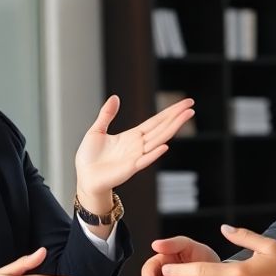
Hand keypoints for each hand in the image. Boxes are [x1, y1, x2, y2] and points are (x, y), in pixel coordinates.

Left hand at [74, 95, 194, 202]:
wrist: (84, 177)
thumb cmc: (89, 158)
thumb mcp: (97, 130)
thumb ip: (107, 114)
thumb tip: (115, 97)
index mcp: (132, 136)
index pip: (155, 121)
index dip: (169, 112)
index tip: (183, 104)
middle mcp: (138, 145)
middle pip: (161, 128)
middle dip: (176, 117)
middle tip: (191, 106)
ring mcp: (136, 156)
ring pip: (158, 140)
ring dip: (172, 129)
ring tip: (185, 117)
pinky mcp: (130, 168)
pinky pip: (145, 160)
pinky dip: (155, 154)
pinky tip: (165, 146)